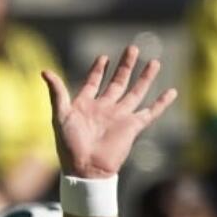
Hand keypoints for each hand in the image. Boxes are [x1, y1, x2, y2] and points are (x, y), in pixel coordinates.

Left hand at [43, 45, 176, 177]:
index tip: (104, 57)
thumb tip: (44, 71)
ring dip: (145, 77)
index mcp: (86, 104)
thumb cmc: (69, 145)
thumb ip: (57, 92)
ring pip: (136, 92)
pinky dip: (162, 103)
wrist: (85, 168)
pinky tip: (172, 91)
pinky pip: (150, 112)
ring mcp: (120, 117)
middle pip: (118, 82)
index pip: (94, 81)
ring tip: (154, 61)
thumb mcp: (61, 115)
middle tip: (133, 48)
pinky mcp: (132, 127)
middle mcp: (105, 108)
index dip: (98, 70)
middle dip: (125, 66)